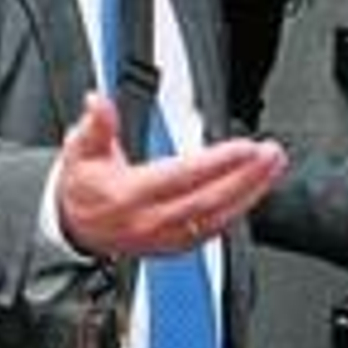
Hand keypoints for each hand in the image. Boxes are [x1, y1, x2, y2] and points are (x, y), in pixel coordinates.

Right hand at [57, 93, 287, 256]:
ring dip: (250, 192)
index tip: (245, 147)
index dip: (217, 163)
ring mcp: (166, 236)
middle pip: (209, 199)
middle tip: (270, 153)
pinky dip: (238, 210)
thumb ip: (95, 125)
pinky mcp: (176, 245)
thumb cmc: (83, 186)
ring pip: (217, 217)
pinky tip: (255, 192)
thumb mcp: (80, 150)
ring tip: (272, 167)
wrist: (75, 228)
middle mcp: (151, 220)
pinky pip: (213, 230)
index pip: (182, 177)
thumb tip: (98, 102)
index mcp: (129, 196)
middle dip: (246, 176)